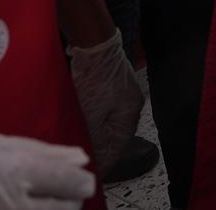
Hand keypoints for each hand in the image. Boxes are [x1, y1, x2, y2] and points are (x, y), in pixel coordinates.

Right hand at [0, 128, 96, 208]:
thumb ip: (40, 151)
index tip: (77, 180)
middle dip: (66, 200)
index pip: (72, 181)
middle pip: (66, 207)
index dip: (79, 182)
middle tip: (52, 193)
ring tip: (29, 201)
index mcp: (12, 168)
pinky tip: (10, 206)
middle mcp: (8, 200)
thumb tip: (79, 159)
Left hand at [67, 30, 142, 170]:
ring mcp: (123, 93)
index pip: (120, 145)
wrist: (94, 45)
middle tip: (87, 158)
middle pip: (116, 133)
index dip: (107, 160)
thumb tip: (95, 154)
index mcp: (131, 113)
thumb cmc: (95, 77)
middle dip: (102, 147)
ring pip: (110, 121)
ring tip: (84, 142)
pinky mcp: (113, 84)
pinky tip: (84, 121)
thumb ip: (95, 136)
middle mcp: (131, 104)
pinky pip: (106, 109)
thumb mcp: (92, 113)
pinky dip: (96, 118)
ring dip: (98, 132)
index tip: (96, 171)